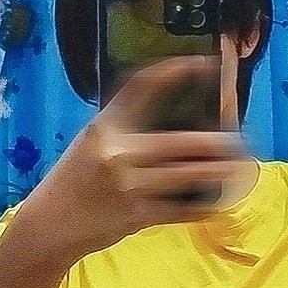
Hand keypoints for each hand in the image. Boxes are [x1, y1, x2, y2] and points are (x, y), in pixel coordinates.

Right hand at [21, 57, 249, 269]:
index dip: (176, 70)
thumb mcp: (92, 143)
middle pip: (181, 141)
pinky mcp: (138, 214)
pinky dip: (203, 204)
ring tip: (236, 165)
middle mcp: (118, 152)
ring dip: (218, 171)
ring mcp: (129, 185)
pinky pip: (182, 208)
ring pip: (188, 174)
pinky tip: (216, 200)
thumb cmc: (75, 178)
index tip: (205, 64)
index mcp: (105, 126)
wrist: (50, 223)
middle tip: (237, 139)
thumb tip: (175, 118)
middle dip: (216, 142)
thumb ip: (126, 129)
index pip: (142, 85)